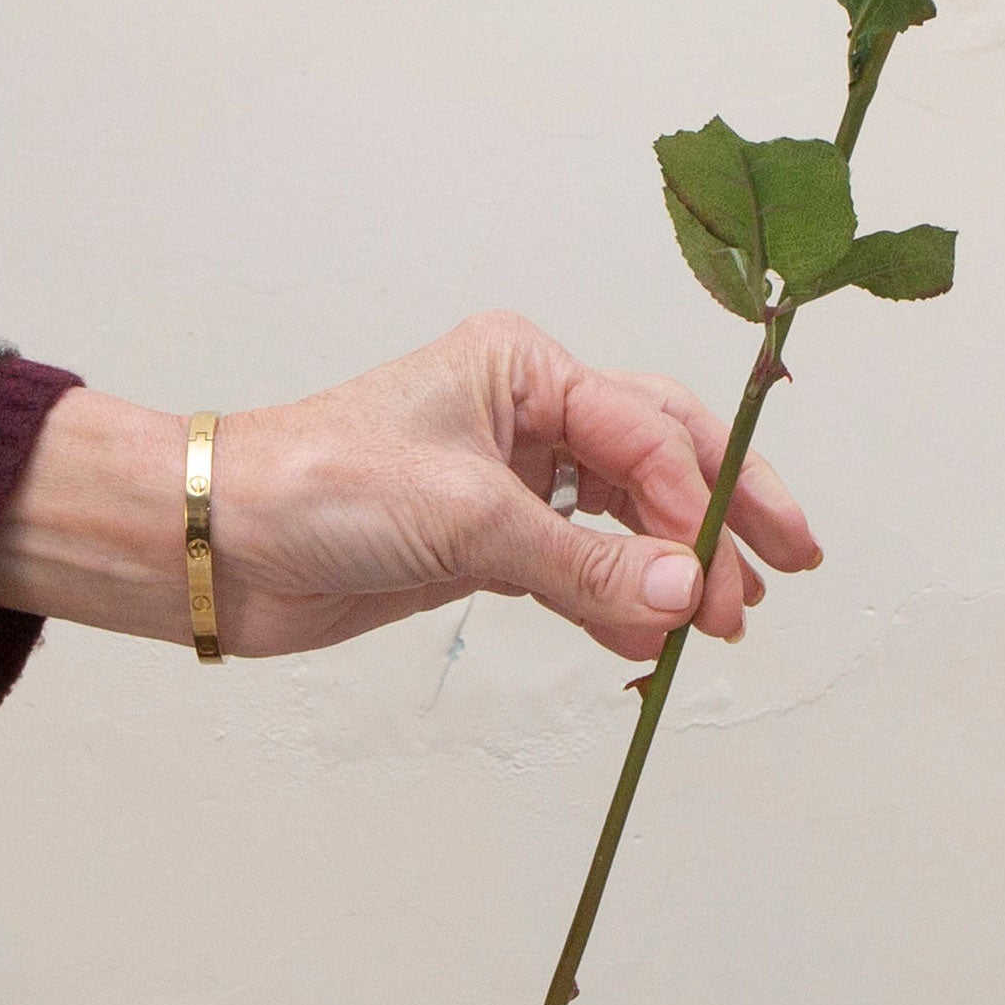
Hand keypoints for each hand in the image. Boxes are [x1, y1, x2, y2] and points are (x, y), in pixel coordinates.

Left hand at [0, 311, 821, 662]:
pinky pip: (580, 566)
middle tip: (784, 571)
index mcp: (523, 367)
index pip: (648, 430)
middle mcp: (524, 412)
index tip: (727, 574)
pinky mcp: (485, 540)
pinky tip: (653, 636)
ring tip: (725, 620)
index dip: (702, 502)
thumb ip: (586, 566)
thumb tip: (686, 597)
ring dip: (676, 566)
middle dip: (722, 516)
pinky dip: (620, 601)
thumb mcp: (466, 521)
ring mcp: (508, 477)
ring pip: (626, 516)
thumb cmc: (314, 486)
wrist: (219, 543)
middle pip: (660, 458)